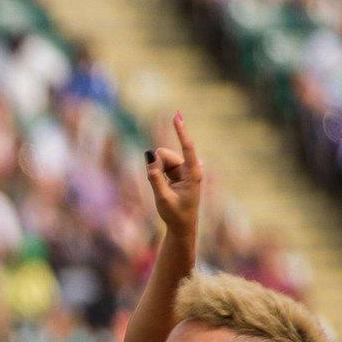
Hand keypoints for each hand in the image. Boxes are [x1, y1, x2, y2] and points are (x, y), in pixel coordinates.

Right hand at [144, 112, 203, 237]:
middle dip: (156, 166)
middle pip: (165, 154)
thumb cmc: (175, 214)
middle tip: (159, 185)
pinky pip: (161, 165)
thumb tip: (149, 155)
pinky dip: (157, 174)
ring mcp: (184, 169)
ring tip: (164, 189)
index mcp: (193, 173)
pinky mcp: (178, 171)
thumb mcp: (162, 198)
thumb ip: (154, 176)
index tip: (176, 116)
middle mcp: (190, 167)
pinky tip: (166, 187)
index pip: (187, 147)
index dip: (180, 131)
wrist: (182, 225)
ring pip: (161, 159)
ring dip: (156, 172)